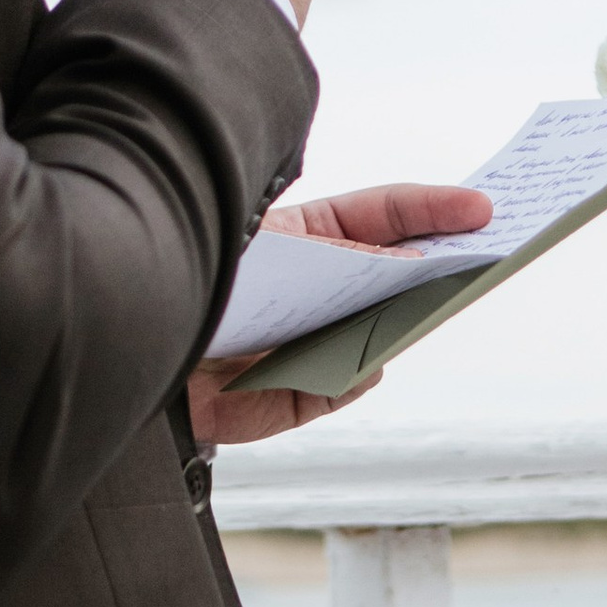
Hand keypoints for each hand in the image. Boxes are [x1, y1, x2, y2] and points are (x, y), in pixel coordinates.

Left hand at [187, 181, 494, 447]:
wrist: (117, 341)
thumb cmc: (182, 269)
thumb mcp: (260, 246)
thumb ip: (332, 254)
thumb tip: (400, 267)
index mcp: (308, 236)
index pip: (383, 215)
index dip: (435, 210)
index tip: (483, 208)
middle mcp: (315, 292)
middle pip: (389, 278)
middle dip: (437, 268)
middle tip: (489, 257)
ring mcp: (307, 344)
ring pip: (373, 335)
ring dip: (401, 322)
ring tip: (434, 304)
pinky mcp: (288, 398)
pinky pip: (335, 389)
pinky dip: (349, 377)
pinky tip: (363, 359)